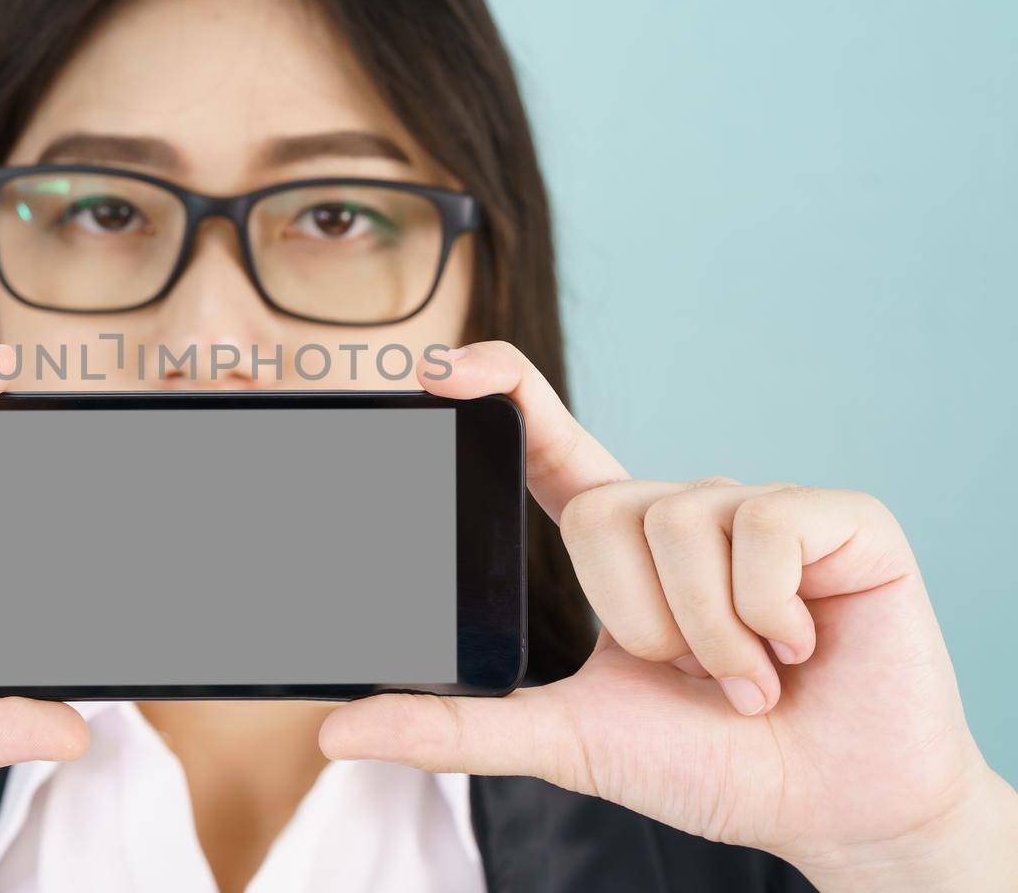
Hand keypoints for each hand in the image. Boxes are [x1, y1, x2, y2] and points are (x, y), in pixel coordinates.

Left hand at [321, 342, 1017, 890]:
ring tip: (750, 675)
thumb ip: (455, 729)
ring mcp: (759, 506)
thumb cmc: (704, 764)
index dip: (498, 389)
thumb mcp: (565, 739)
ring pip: (678, 522)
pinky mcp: (837, 519)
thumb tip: (337, 728)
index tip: (439, 369)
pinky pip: (761, 529)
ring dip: (707, 635)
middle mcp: (682, 508)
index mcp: (619, 544)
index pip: (548, 440)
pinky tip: (801, 648)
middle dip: (641, 621)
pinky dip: (770, 614)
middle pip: (604, 509)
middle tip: (691, 677)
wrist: (831, 807)